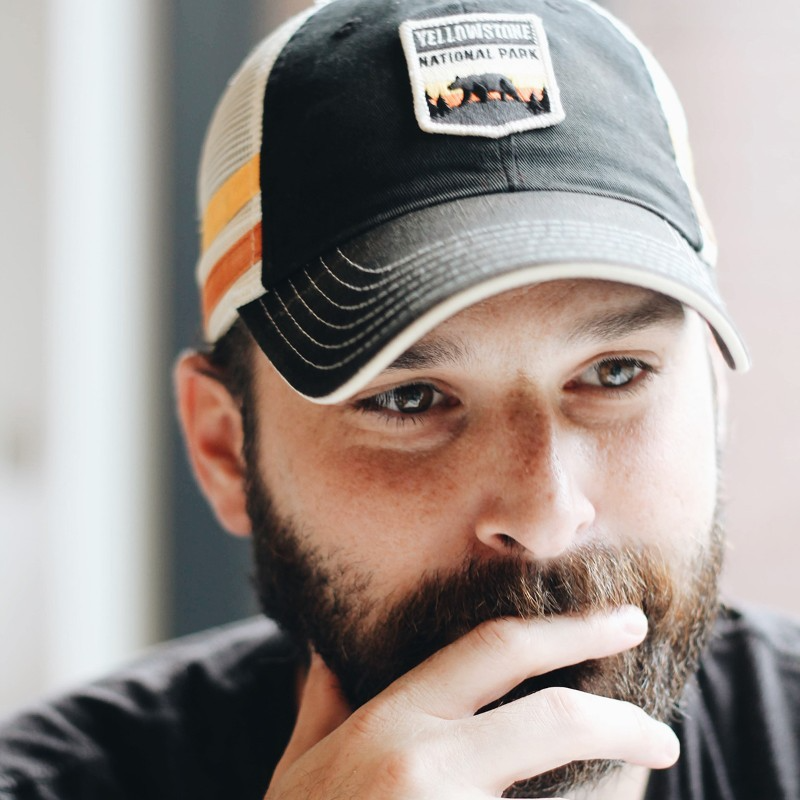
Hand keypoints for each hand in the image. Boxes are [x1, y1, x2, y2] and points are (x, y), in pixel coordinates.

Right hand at [264, 606, 678, 798]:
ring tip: (629, 794)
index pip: (492, 651)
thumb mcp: (297, 774)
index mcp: (388, 724)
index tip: (622, 623)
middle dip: (622, 716)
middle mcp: (421, 765)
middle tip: (661, 731)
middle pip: (553, 717)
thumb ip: (319, 709)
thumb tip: (322, 656)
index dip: (567, 629)